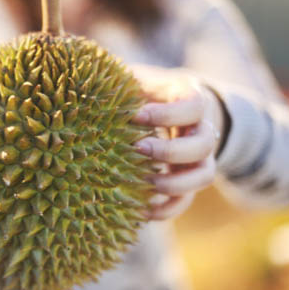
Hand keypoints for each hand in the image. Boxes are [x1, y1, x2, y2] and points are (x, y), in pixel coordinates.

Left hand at [129, 65, 225, 220]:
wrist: (170, 106)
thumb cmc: (143, 91)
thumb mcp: (136, 80)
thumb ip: (120, 81)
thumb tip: (84, 86)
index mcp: (190, 99)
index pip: (194, 105)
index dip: (168, 113)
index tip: (136, 114)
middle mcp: (201, 129)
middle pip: (204, 144)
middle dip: (171, 151)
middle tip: (138, 149)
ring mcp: (199, 157)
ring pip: (204, 175)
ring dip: (175, 183)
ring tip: (145, 182)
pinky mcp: (187, 180)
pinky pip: (187, 200)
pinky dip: (167, 209)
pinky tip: (142, 210)